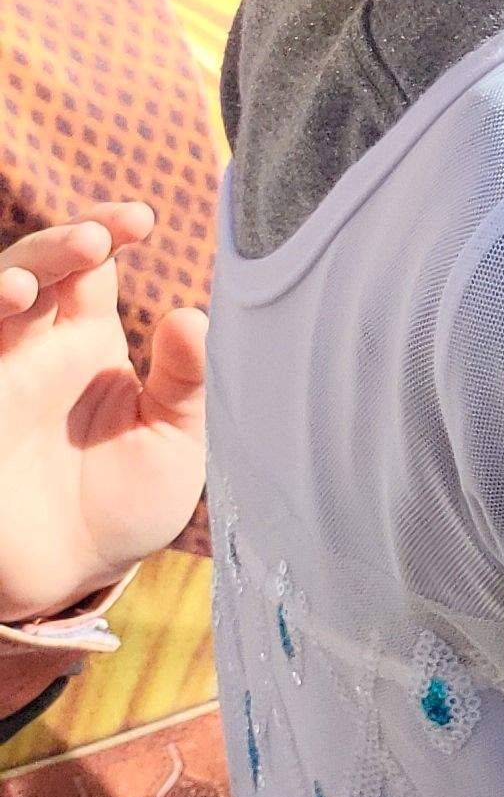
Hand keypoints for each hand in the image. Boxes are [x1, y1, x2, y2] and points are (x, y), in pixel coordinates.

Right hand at [0, 206, 208, 624]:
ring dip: (0, 286)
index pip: (86, 265)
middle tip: (94, 241)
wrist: (69, 577)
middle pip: (29, 271)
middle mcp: (29, 350)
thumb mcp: (174, 441)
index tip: (137, 219)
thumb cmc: (121, 502)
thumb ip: (188, 380)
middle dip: (54, 248)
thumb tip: (192, 316)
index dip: (102, 230)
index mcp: (83, 340)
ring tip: (30, 286)